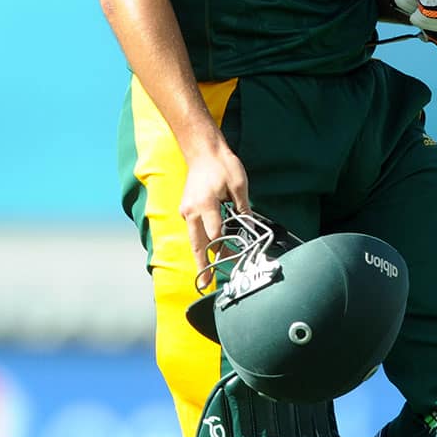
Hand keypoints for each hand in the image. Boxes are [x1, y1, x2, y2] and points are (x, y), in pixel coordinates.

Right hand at [179, 143, 250, 286]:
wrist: (202, 152)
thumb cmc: (222, 165)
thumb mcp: (239, 183)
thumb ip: (243, 207)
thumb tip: (250, 226)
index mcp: (206, 204)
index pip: (215, 232)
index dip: (225, 246)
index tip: (235, 258)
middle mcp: (192, 211)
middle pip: (198, 243)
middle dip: (203, 264)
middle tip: (206, 284)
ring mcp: (187, 211)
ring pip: (194, 239)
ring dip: (200, 257)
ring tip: (204, 276)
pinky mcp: (186, 210)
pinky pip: (194, 231)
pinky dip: (200, 243)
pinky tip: (208, 253)